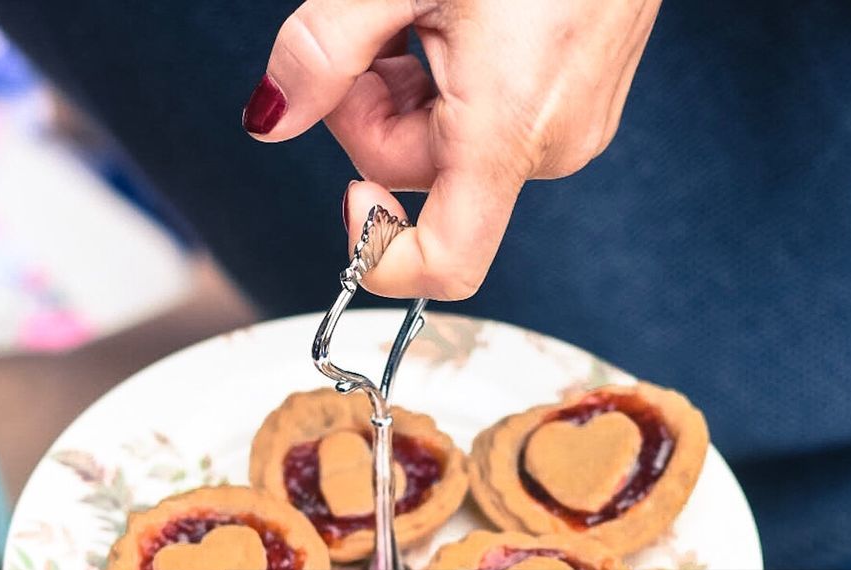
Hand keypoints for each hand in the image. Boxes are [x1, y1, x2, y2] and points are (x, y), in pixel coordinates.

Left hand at [244, 0, 660, 300]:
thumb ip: (322, 50)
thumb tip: (271, 116)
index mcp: (510, 126)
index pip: (447, 263)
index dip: (381, 253)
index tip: (350, 200)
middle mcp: (550, 144)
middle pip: (422, 178)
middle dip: (377, 110)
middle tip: (378, 29)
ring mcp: (572, 127)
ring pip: (448, 146)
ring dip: (411, 88)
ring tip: (427, 8)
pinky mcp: (579, 105)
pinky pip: (487, 122)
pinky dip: (452, 79)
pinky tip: (457, 16)